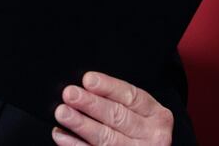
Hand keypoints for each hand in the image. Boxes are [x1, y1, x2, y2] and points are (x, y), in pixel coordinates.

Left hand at [51, 71, 172, 145]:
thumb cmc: (137, 129)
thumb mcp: (137, 112)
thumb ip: (116, 100)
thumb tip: (85, 87)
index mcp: (157, 115)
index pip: (131, 97)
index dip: (108, 87)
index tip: (88, 79)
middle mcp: (151, 135)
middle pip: (118, 117)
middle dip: (91, 104)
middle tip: (70, 94)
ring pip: (106, 138)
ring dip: (81, 124)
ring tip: (63, 113)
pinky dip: (75, 145)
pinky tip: (61, 135)